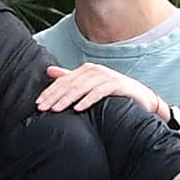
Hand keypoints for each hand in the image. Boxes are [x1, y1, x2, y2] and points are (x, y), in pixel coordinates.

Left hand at [37, 63, 164, 118]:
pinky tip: (79, 109)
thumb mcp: (89, 86)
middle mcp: (95, 71)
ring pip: (82, 87)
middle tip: (42, 108)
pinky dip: (89, 100)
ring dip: (67, 99)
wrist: (142, 99)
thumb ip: (70, 79)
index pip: (63, 80)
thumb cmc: (113, 94)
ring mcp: (107, 76)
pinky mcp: (118, 85)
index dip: (49, 91)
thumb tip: (49, 71)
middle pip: (70, 83)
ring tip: (56, 109)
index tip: (38, 103)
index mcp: (86, 71)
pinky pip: (100, 92)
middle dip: (54, 96)